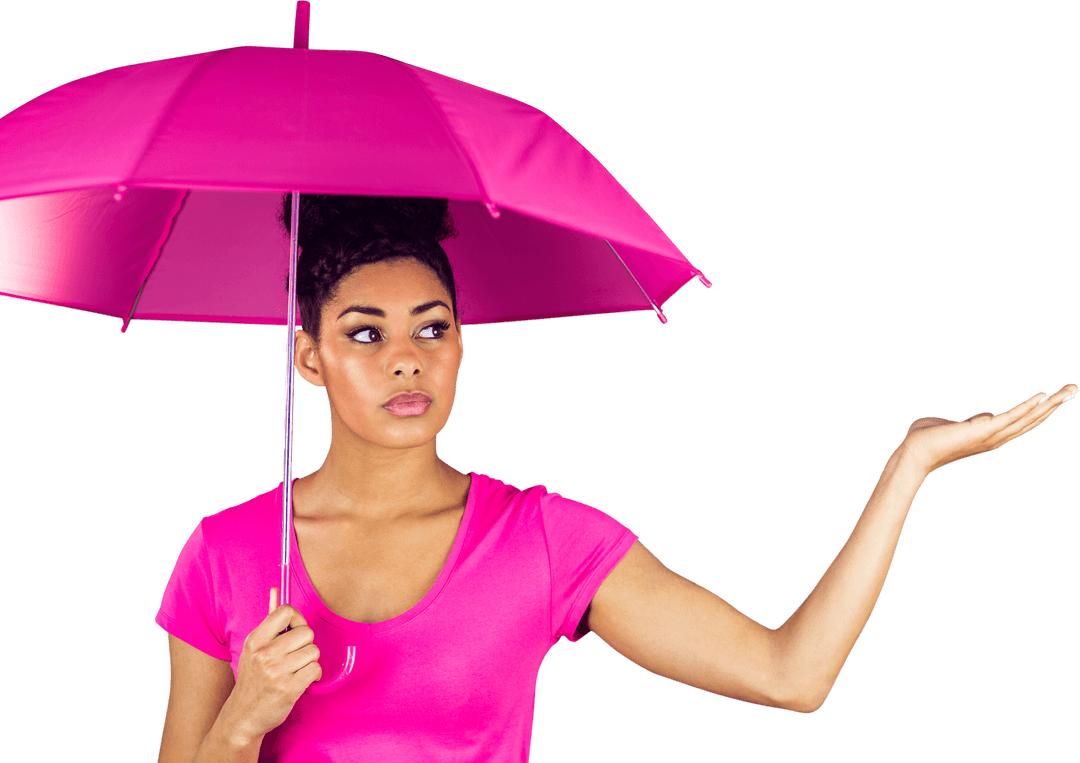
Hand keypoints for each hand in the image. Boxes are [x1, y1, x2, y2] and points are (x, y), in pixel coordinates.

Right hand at [226, 588, 322, 741]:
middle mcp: (264, 654)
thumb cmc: (253, 679)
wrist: (243, 716)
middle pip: (306, 632)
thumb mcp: (254, 648)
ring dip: (310, 661)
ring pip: (314, 652)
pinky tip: (301, 681)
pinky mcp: (289, 689)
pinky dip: (313, 675)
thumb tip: (275, 590)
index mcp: (255, 640)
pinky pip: (316, 670)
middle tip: (294, 656)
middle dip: (306, 644)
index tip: (294, 630)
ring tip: (295, 670)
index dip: (297, 619)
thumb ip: (269, 620)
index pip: (286, 612)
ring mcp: (276, 673)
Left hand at [900, 384, 1076, 475]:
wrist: (913, 452)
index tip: (1057, 398)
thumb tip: (979, 417)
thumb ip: (970, 421)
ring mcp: (991, 435)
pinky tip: (1044, 397)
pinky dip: (1027, 407)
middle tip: (1074, 390)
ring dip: (1049, 405)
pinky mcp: (983, 430)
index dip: (1041, 411)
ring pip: (1027, 418)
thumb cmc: (926, 438)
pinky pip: (1011, 417)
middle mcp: (995, 437)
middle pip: (1032, 420)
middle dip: (1054, 405)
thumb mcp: (954, 425)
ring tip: (1068, 392)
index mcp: (990, 435)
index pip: (1022, 422)